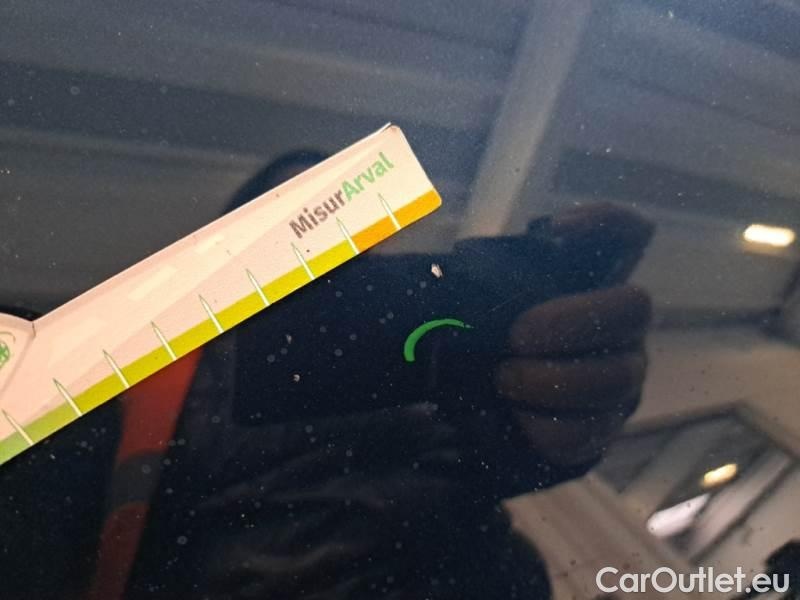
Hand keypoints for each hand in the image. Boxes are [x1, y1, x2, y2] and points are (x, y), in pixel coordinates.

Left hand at [495, 205, 652, 466]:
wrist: (478, 411)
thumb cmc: (484, 341)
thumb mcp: (480, 304)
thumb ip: (488, 281)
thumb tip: (471, 270)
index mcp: (595, 287)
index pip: (628, 236)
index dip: (606, 222)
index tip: (558, 229)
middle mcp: (620, 330)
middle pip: (633, 309)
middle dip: (571, 322)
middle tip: (517, 336)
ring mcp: (619, 383)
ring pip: (614, 379)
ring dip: (552, 380)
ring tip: (503, 378)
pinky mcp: (598, 434)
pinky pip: (582, 435)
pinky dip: (541, 427)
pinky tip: (516, 417)